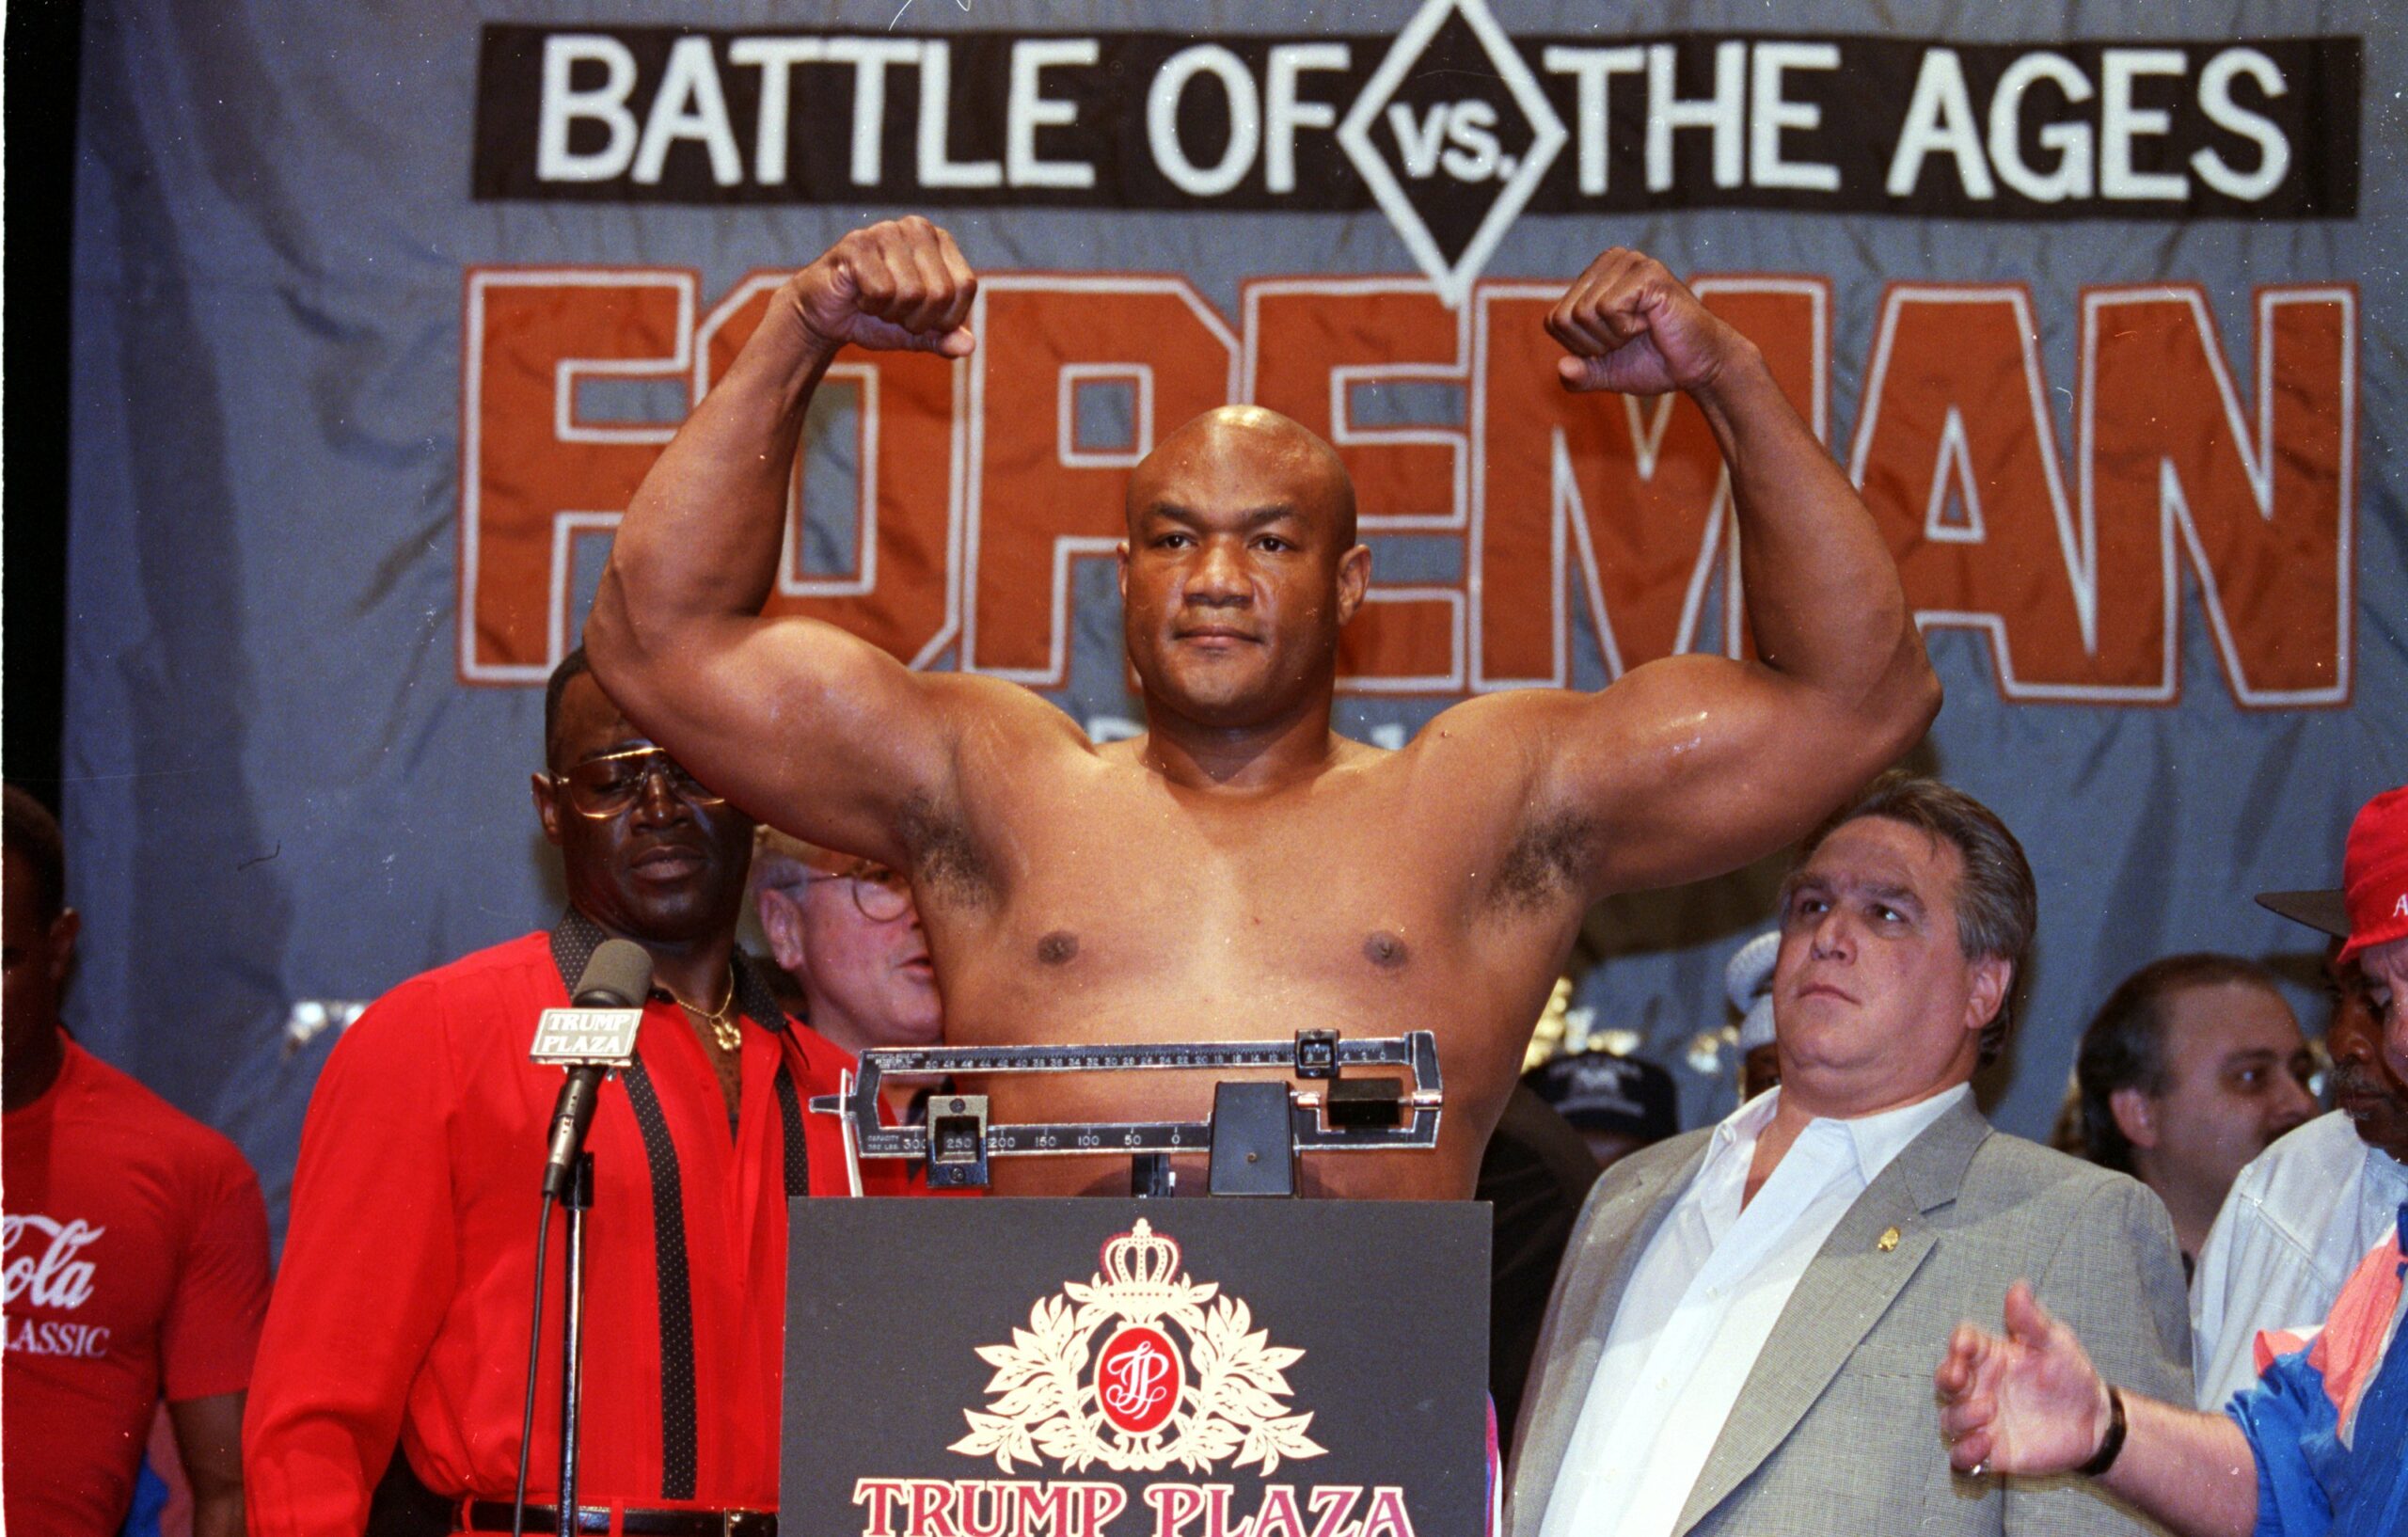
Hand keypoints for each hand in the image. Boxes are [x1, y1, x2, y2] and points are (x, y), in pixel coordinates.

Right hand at [787, 216, 976, 358]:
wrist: (825, 315)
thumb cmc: (876, 316)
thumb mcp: (917, 333)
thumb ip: (944, 338)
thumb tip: (968, 347)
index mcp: (940, 242)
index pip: (965, 287)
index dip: (945, 318)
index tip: (920, 319)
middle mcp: (918, 228)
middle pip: (940, 293)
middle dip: (916, 319)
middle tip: (893, 312)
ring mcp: (887, 231)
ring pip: (911, 293)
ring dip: (891, 313)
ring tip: (875, 301)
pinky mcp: (858, 243)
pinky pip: (881, 291)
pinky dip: (869, 305)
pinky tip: (858, 294)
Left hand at [1546, 248, 1751, 397]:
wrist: (1698, 366)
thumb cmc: (1655, 362)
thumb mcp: (1606, 373)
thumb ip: (1579, 375)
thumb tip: (1562, 369)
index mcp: (1593, 278)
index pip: (1554, 321)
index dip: (1580, 348)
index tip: (1613, 346)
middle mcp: (1609, 262)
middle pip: (1565, 318)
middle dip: (1595, 344)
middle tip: (1629, 340)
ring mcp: (1629, 262)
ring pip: (1584, 312)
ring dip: (1613, 337)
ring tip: (1641, 330)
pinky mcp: (1646, 272)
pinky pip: (1607, 308)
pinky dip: (1627, 328)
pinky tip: (1650, 322)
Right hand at [1935, 1282, 2115, 1477]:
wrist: (2095, 1424)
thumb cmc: (2072, 1377)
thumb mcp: (2056, 1343)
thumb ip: (2031, 1320)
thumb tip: (2019, 1286)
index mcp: (1990, 1356)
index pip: (1962, 1344)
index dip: (1958, 1344)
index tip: (1965, 1346)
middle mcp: (1980, 1386)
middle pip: (1944, 1380)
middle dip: (1945, 1378)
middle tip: (1959, 1379)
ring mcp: (1983, 1420)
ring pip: (1949, 1418)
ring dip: (1961, 1415)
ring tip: (1989, 1412)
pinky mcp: (1991, 1451)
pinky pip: (1962, 1457)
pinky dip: (1965, 1452)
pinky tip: (1986, 1444)